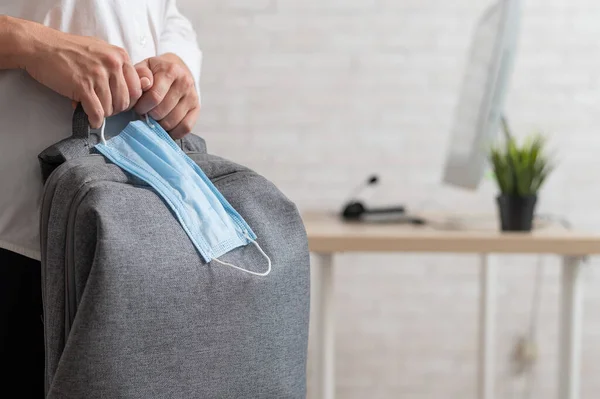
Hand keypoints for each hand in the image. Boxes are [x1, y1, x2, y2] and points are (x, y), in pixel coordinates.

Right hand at [21, 24, 141, 127]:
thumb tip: (132, 88)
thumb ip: (117, 67)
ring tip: (92, 109)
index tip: (118, 103)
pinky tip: (90, 120)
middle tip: (103, 108)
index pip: (137, 89)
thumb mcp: (101, 51)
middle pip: (125, 101)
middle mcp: (113, 64)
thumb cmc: (70, 50)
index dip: (128, 101)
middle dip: (115, 109)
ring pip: (111, 108)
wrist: (41, 46)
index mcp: (120, 56)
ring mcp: (98, 75)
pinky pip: (96, 111)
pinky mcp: (83, 85)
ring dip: (102, 114)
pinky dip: (94, 120)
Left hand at [134, 53, 199, 138]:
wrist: (177, 69)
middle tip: (147, 112)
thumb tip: (144, 84)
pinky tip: (167, 127)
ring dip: (160, 125)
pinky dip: (174, 132)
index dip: (142, 107)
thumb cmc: (156, 72)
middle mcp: (185, 83)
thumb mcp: (144, 67)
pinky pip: (185, 127)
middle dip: (150, 116)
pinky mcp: (197, 108)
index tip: (138, 106)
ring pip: (172, 122)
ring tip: (156, 117)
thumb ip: (140, 74)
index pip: (154, 97)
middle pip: (161, 112)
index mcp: (171, 71)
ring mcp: (192, 96)